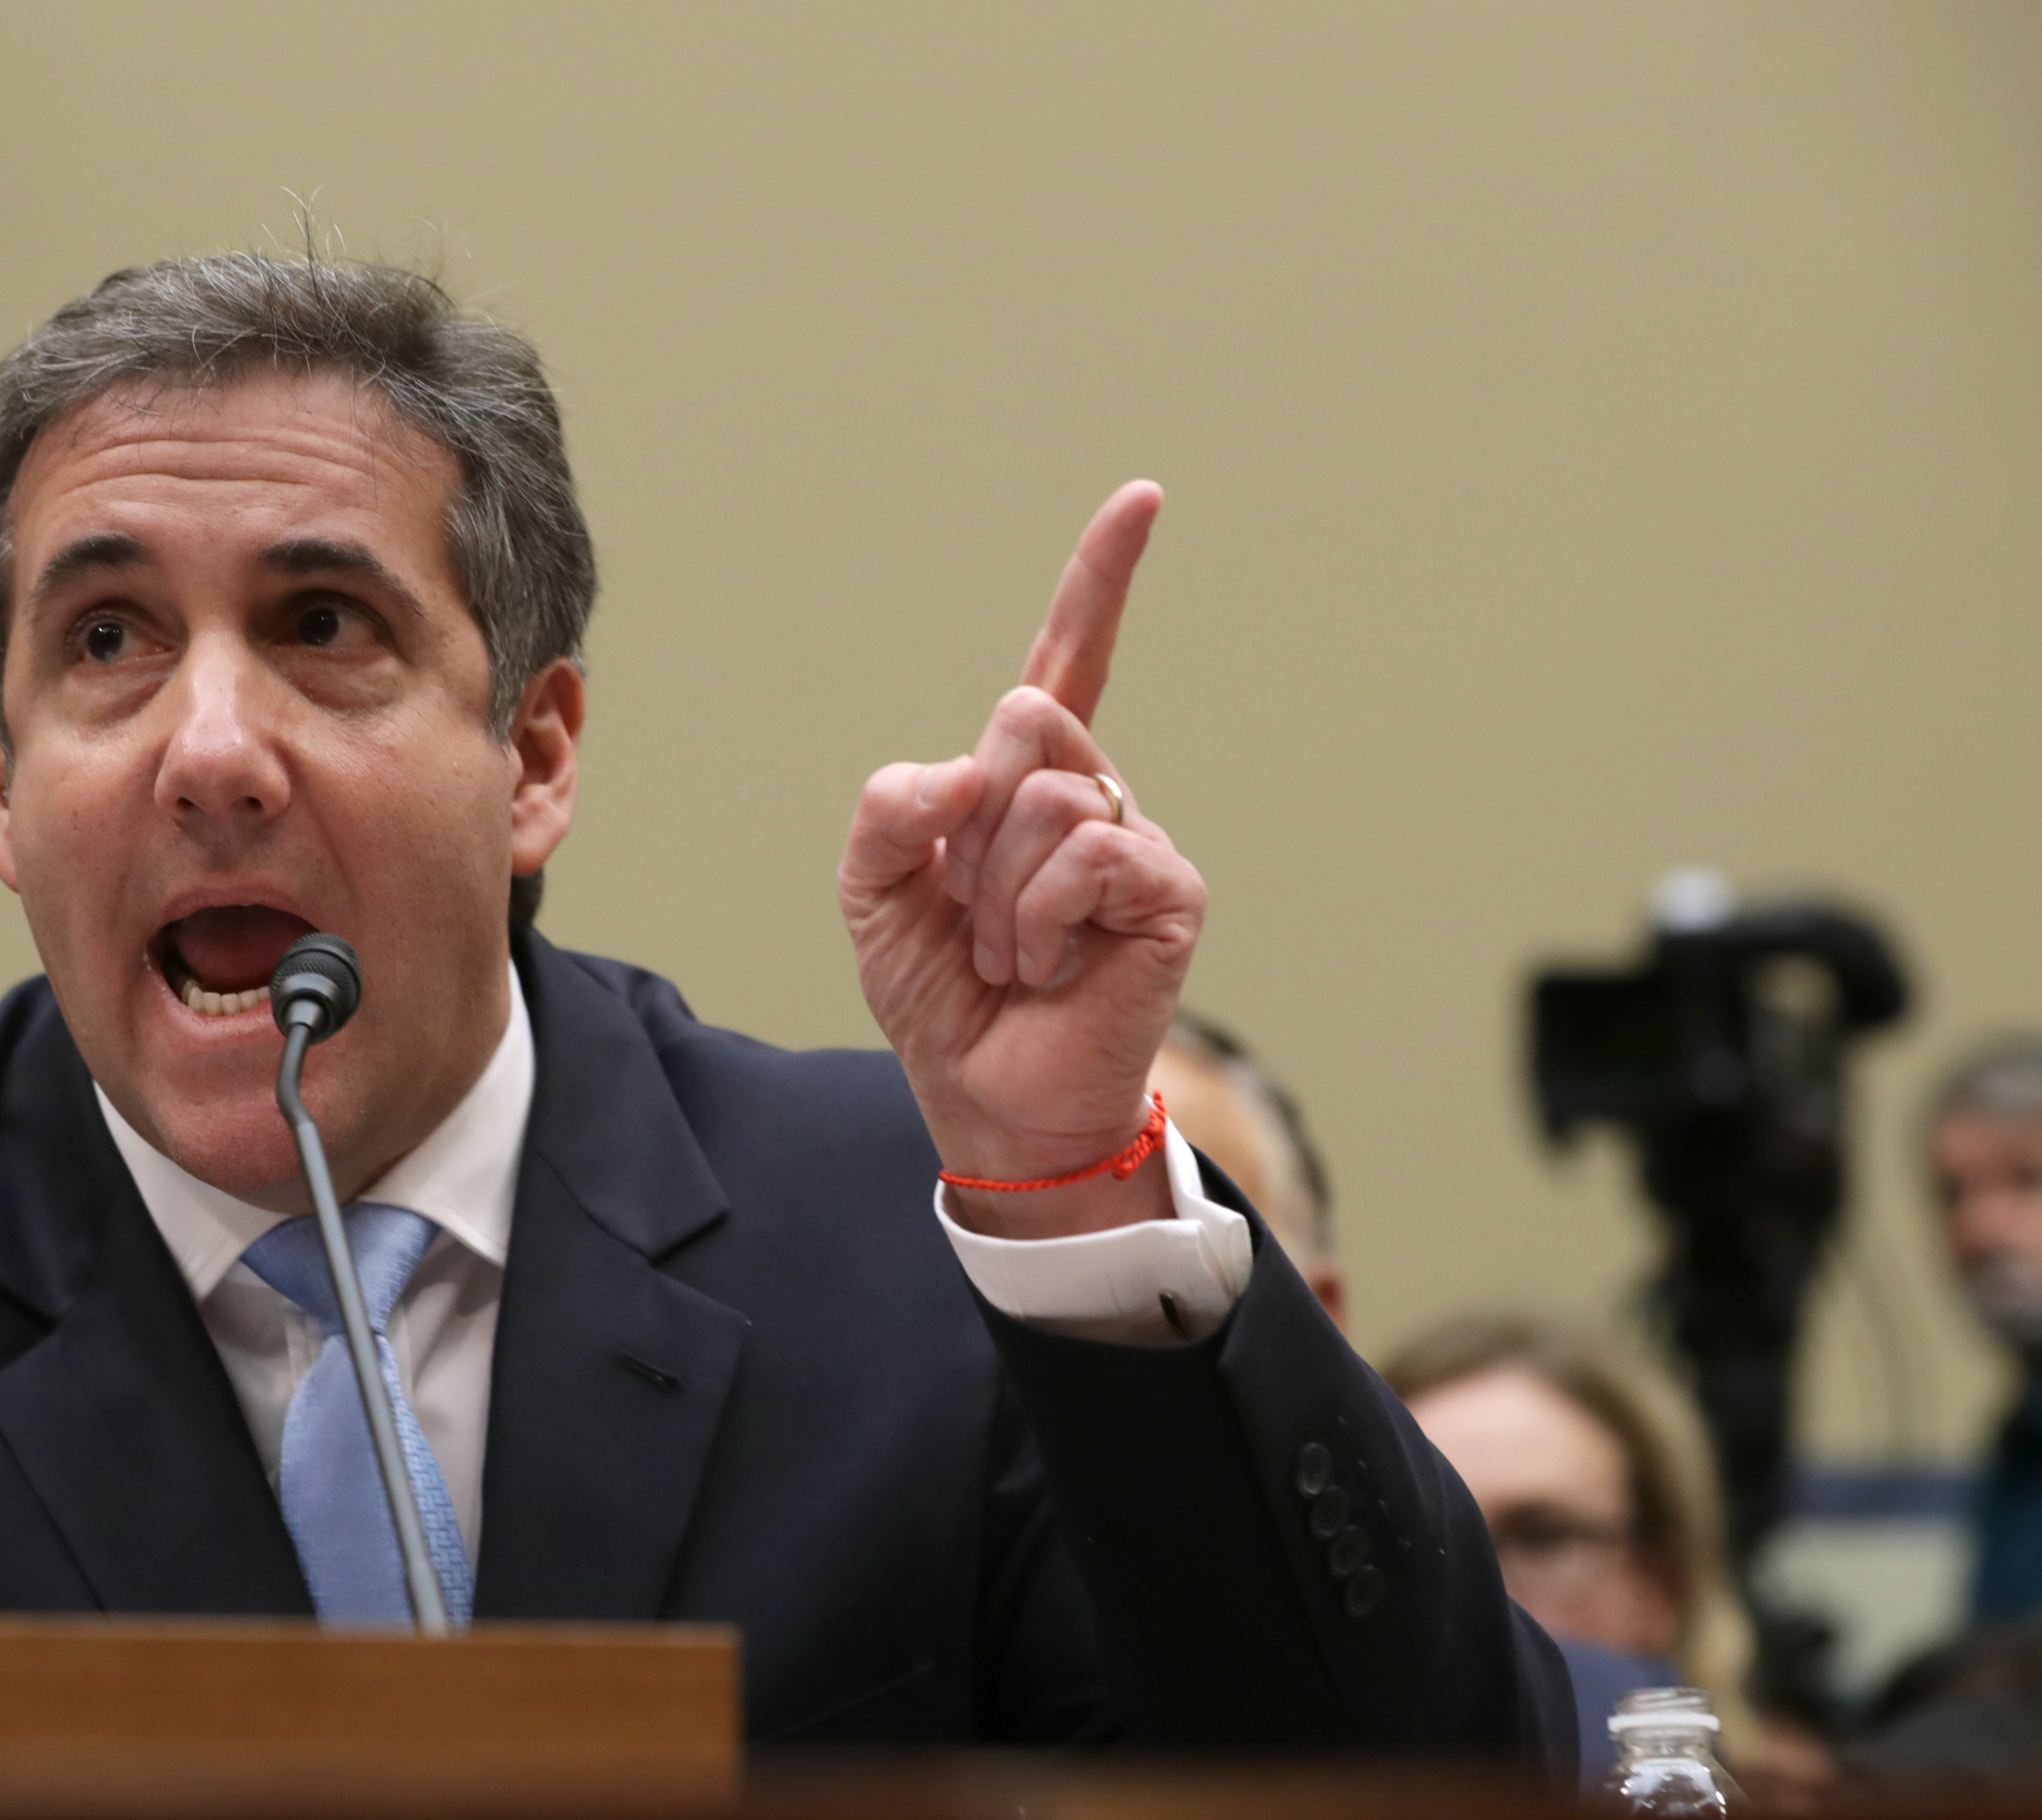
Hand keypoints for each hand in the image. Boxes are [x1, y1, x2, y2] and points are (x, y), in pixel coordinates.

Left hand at [839, 482, 1207, 1239]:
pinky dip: (1040, 919)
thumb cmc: (944, 994)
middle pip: (1023, 718)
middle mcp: (1092, 793)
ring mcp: (1136, 839)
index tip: (1142, 498)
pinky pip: (1085, 854)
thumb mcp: (874, 893)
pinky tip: (1053, 966)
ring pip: (1044, 795)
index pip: (1069, 659)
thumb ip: (891, 810)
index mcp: (1024, 780)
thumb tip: (966, 768)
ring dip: (998, 894)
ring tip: (1015, 954)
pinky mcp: (1167, 891)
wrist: (988, 1098)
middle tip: (980, 914)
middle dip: (970, 825)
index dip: (1102, 578)